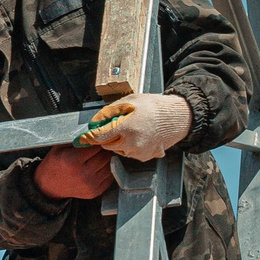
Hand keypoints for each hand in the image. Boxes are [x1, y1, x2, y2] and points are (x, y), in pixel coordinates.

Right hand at [34, 143, 114, 199]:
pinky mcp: (96, 192)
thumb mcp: (60, 148)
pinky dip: (106, 171)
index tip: (95, 140)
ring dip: (106, 160)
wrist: (49, 186)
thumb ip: (77, 140)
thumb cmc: (55, 163)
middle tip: (97, 149)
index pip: (96, 146)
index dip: (96, 141)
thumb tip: (96, 132)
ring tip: (96, 159)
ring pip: (110, 165)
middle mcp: (83, 174)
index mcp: (72, 160)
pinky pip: (110, 177)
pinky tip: (97, 168)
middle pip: (105, 156)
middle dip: (102, 150)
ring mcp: (90, 184)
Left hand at [75, 92, 190, 160]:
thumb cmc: (153, 107)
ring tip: (133, 129)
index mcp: (126, 127)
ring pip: (118, 150)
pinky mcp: (145, 157)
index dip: (89, 137)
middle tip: (118, 125)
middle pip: (107, 144)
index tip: (82, 138)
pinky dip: (130, 146)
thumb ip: (108, 112)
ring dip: (119, 142)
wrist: (177, 117)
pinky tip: (140, 135)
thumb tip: (94, 122)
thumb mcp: (129, 102)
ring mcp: (138, 152)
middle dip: (108, 136)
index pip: (99, 136)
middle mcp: (131, 143)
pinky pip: (130, 153)